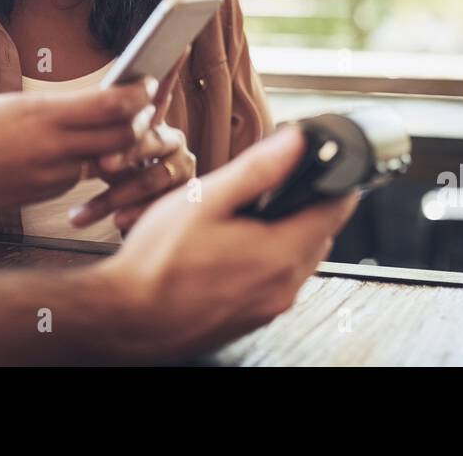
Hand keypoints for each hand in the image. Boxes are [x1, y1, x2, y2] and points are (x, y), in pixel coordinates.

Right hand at [0, 77, 159, 237]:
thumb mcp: (8, 105)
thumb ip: (53, 110)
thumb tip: (91, 106)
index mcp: (42, 115)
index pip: (112, 106)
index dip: (138, 96)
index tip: (150, 83)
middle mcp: (50, 149)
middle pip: (119, 138)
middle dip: (136, 124)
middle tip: (145, 107)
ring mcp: (46, 179)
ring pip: (100, 161)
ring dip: (114, 146)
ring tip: (121, 126)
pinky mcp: (39, 197)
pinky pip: (74, 178)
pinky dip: (84, 164)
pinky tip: (81, 153)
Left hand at [68, 50, 193, 230]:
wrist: (126, 217)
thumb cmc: (109, 174)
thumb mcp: (98, 149)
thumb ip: (102, 126)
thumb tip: (92, 100)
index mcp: (152, 121)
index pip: (161, 91)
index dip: (171, 70)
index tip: (178, 45)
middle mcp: (173, 139)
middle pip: (152, 138)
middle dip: (127, 151)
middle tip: (101, 163)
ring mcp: (182, 166)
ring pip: (156, 175)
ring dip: (120, 193)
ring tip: (86, 211)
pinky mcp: (184, 194)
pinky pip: (162, 202)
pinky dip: (136, 213)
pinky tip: (116, 222)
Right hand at [87, 124, 359, 363]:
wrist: (125, 319)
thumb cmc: (156, 264)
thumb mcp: (205, 200)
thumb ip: (257, 170)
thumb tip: (296, 143)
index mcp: (280, 253)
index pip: (337, 210)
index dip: (334, 180)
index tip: (321, 163)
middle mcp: (284, 287)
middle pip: (320, 234)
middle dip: (305, 205)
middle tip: (272, 185)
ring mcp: (270, 308)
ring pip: (299, 260)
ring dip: (286, 234)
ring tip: (246, 217)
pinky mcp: (253, 319)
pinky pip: (278, 281)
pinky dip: (268, 260)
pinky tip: (231, 250)